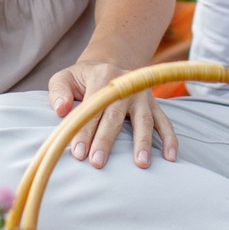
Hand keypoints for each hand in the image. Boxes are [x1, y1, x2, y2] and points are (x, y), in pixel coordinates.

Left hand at [51, 58, 178, 168]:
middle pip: (115, 116)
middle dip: (106, 140)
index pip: (91, 108)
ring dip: (143, 143)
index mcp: (102, 77)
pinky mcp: (155, 105)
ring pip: (143, 120)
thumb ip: (58, 92)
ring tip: (141, 164)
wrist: (111, 65)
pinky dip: (170, 139)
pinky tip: (171, 158)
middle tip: (97, 162)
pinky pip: (165, 122)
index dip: (84, 130)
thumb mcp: (65, 78)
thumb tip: (61, 110)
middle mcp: (126, 85)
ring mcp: (143, 95)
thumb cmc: (83, 80)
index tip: (78, 153)